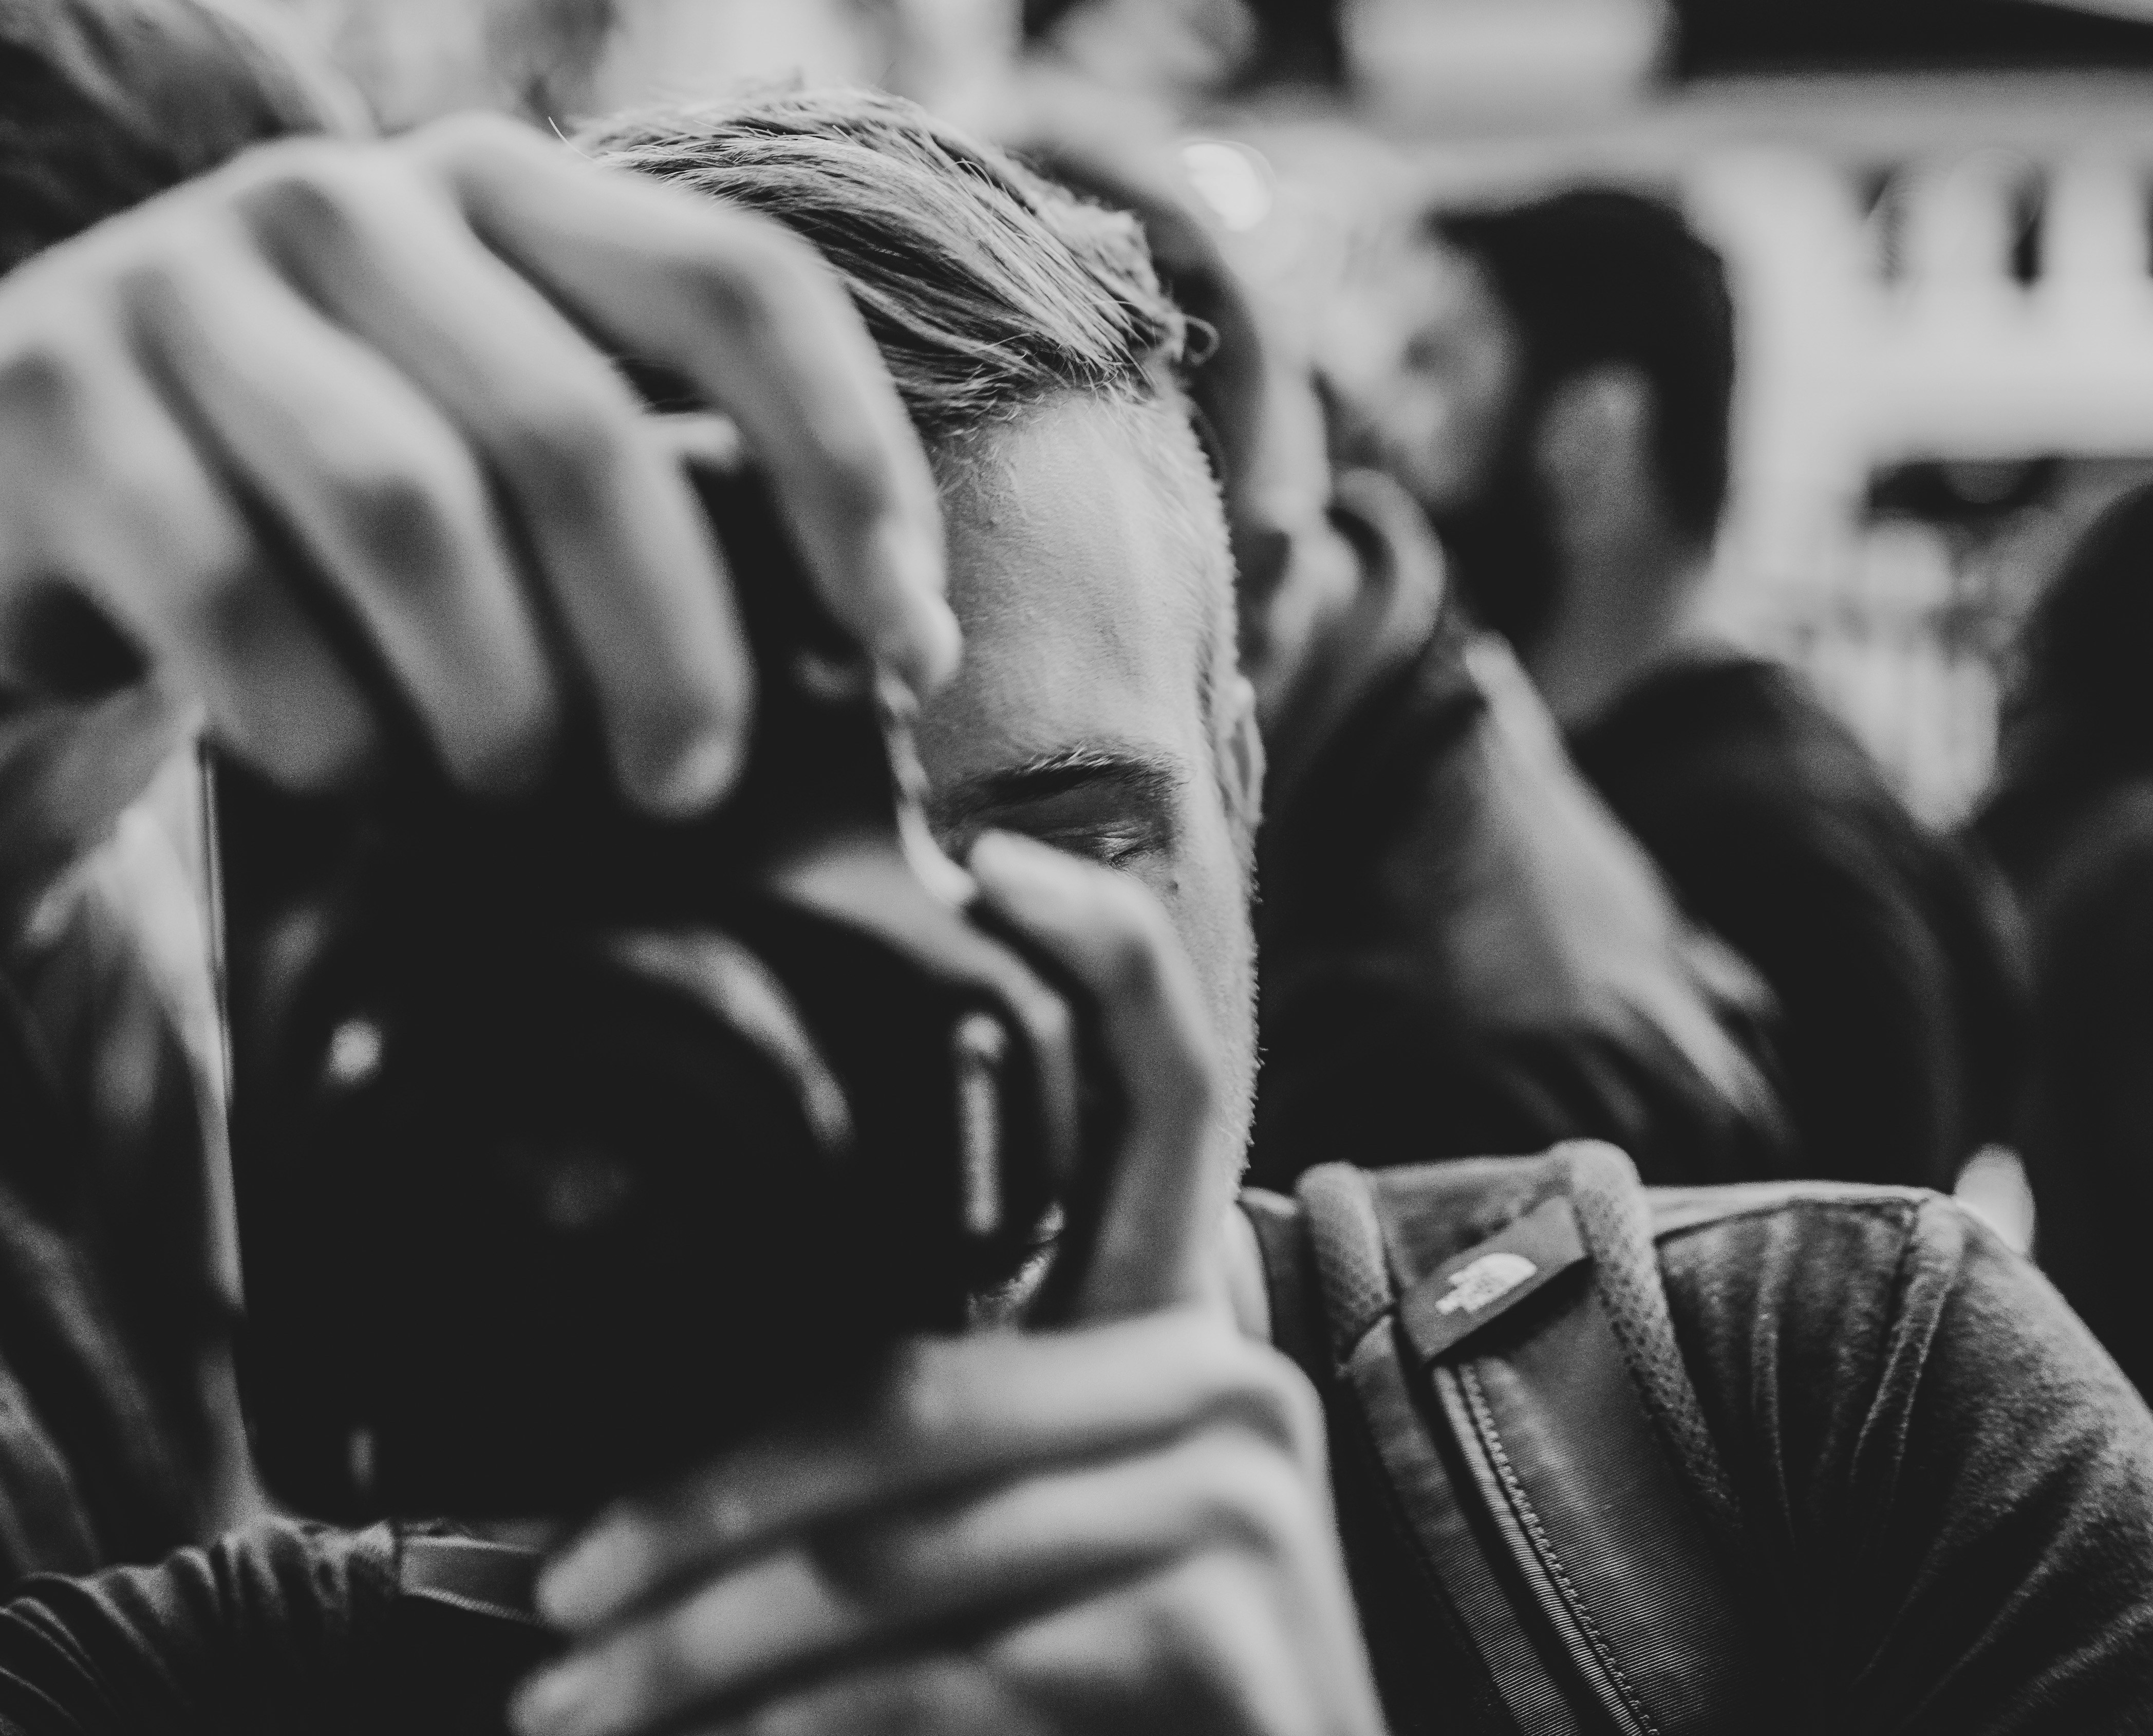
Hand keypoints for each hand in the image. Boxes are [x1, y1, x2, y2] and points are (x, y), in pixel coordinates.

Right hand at [0, 115, 958, 815]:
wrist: (27, 505)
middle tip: (690, 781)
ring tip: (516, 782)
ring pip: (411, 513)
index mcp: (498, 189)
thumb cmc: (319, 506)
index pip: (739, 291)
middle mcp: (340, 198)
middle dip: (671, 641)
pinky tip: (351, 768)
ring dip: (498, 695)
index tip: (910, 652)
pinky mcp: (42, 397)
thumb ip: (659, 487)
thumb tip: (893, 646)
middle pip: (578, 432)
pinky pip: (238, 599)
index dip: (851, 474)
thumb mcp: (491, 451)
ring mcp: (176, 282)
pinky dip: (329, 725)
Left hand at [511, 833, 1385, 1735]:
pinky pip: (944, 1680)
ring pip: (895, 1559)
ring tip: (577, 1709)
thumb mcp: (1014, 1512)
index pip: (1161, 1088)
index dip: (1099, 956)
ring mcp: (1237, 1504)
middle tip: (552, 1597)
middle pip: (916, 1402)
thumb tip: (712, 1358)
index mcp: (1176, 1319)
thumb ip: (940, 1406)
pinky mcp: (1220, 1636)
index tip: (985, 863)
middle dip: (701, 1516)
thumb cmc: (1100, 1678)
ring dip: (706, 1651)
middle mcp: (1224, 1382)